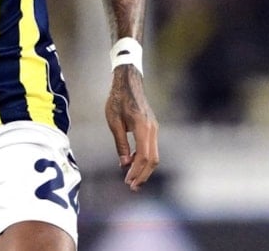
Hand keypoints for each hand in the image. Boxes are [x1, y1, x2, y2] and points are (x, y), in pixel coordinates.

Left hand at [105, 65, 158, 190]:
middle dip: (143, 175)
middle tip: (132, 186)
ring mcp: (154, 128)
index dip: (136, 171)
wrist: (128, 82)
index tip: (127, 181)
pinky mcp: (152, 127)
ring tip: (133, 178)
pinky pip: (152, 148)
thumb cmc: (118, 99)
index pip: (143, 156)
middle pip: (153, 159)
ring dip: (145, 168)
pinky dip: (145, 159)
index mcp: (142, 127)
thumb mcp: (114, 121)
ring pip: (154, 155)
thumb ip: (120, 143)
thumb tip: (124, 163)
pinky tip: (133, 163)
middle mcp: (152, 129)